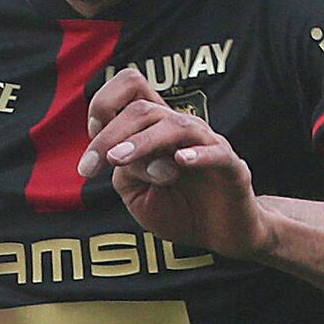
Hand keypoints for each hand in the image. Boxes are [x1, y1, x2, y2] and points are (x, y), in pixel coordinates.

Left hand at [77, 68, 275, 260]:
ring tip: (119, 159)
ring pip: (174, 125)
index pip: (131, 87)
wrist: (219, 235)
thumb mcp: (136, 193)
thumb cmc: (176, 209)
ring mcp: (208, 144)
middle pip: (142, 108)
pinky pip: (217, 153)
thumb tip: (124, 153)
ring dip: (142, 142)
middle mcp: (181, 128)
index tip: (90, 149)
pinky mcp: (232, 168)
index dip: (104, 105)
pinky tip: (181, 162)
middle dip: (110, 136)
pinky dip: (199, 154)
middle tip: (91, 168)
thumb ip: (126, 170)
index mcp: (155, 127)